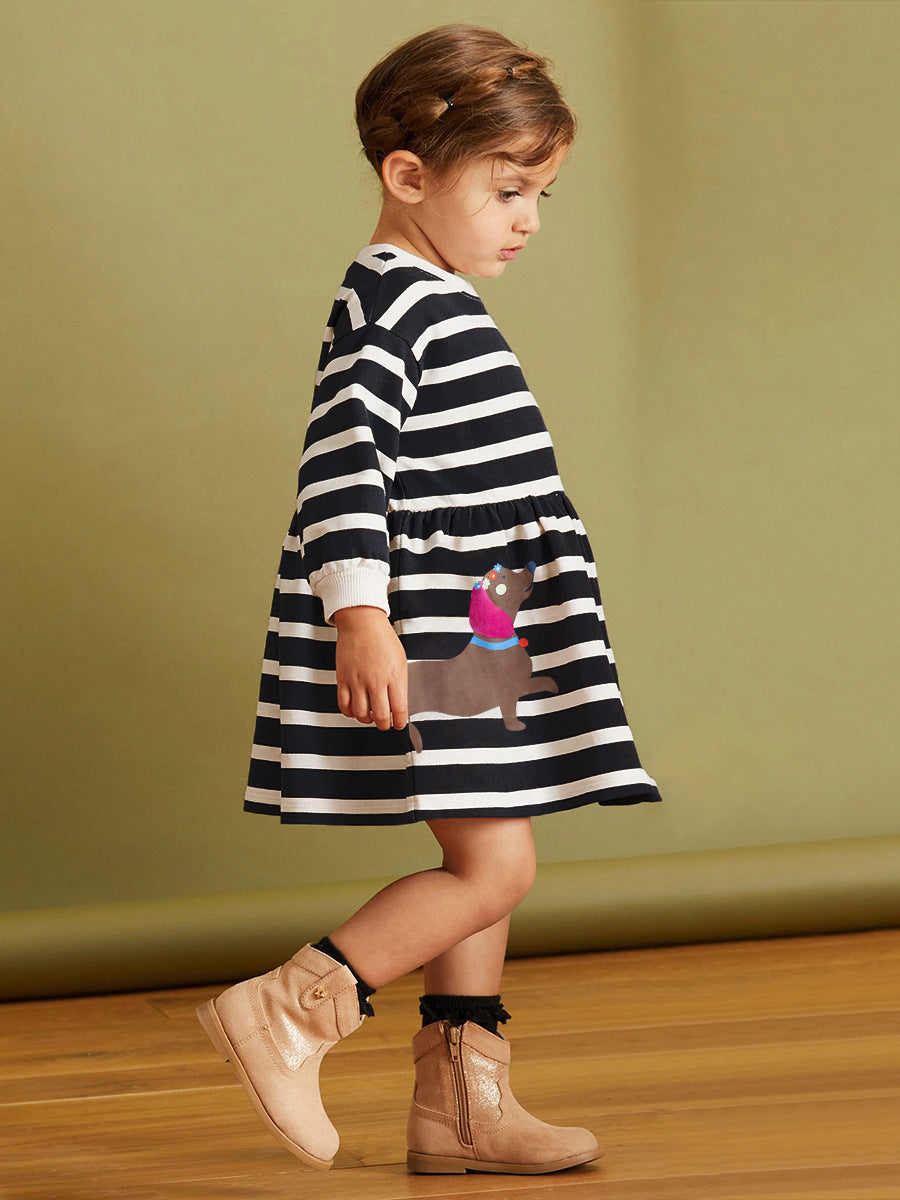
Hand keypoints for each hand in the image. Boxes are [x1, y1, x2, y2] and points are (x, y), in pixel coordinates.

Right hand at [333, 606, 407, 731]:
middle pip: (379, 716)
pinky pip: (344, 705)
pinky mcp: (343, 679)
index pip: (398, 709)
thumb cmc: (382, 638)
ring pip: (360, 714)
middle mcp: (375, 680)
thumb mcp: (400, 660)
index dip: (399, 722)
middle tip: (385, 723)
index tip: (398, 724)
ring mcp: (357, 680)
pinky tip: (355, 709)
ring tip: (370, 715)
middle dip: (384, 725)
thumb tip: (398, 704)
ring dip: (366, 719)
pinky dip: (350, 712)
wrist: (362, 622)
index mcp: (393, 676)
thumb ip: (400, 684)